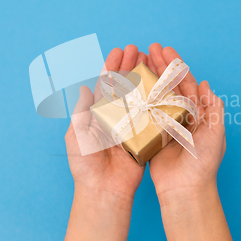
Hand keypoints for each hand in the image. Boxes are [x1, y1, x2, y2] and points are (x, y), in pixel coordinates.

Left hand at [65, 45, 147, 201]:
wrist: (103, 190)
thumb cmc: (85, 165)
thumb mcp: (77, 136)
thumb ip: (82, 112)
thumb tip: (85, 88)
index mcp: (98, 114)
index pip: (106, 85)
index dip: (112, 67)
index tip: (119, 51)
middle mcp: (116, 116)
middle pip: (125, 86)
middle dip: (130, 67)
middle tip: (138, 50)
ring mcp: (131, 125)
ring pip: (139, 96)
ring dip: (144, 78)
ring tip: (151, 61)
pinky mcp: (144, 136)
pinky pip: (152, 116)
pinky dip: (157, 100)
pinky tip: (162, 86)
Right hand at [147, 44, 225, 197]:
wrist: (186, 190)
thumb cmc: (203, 163)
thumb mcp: (215, 134)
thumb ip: (213, 110)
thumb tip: (208, 85)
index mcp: (197, 113)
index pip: (186, 84)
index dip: (176, 66)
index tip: (166, 50)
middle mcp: (181, 116)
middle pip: (169, 85)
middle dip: (161, 66)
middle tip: (151, 48)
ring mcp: (165, 124)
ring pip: (155, 96)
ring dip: (149, 78)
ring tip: (138, 61)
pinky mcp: (152, 135)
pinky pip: (144, 113)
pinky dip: (138, 99)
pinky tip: (129, 86)